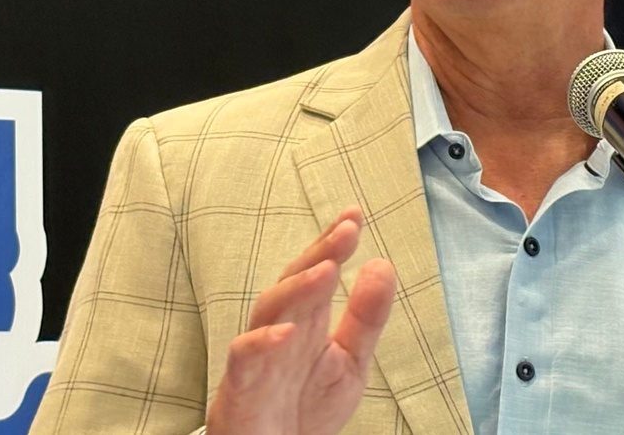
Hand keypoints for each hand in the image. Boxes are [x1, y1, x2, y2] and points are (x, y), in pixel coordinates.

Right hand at [206, 206, 396, 434]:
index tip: (354, 214)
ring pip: (270, 309)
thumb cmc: (307, 408)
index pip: (318, 271)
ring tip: (326, 271)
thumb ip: (367, 317)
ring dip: (297, 288)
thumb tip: (382, 265)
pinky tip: (288, 332)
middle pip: (294, 280)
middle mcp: (282, 329)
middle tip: (345, 231)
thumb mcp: (351, 360)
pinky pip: (245, 356)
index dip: (333, 242)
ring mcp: (260, 353)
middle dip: (318, 253)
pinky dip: (263, 342)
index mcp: (309, 320)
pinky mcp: (241, 383)